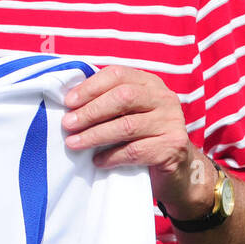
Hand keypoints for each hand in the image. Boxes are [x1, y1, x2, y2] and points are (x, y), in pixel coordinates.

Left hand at [61, 65, 212, 217]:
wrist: (177, 168)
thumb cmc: (142, 136)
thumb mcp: (128, 113)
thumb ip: (107, 102)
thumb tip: (69, 103)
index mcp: (149, 83)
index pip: (117, 75)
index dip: (90, 87)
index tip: (68, 102)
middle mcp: (164, 98)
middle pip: (123, 97)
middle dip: (90, 111)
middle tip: (67, 124)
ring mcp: (171, 122)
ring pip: (127, 126)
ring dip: (95, 135)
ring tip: (73, 143)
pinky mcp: (173, 147)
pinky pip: (135, 151)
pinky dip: (112, 156)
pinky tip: (98, 161)